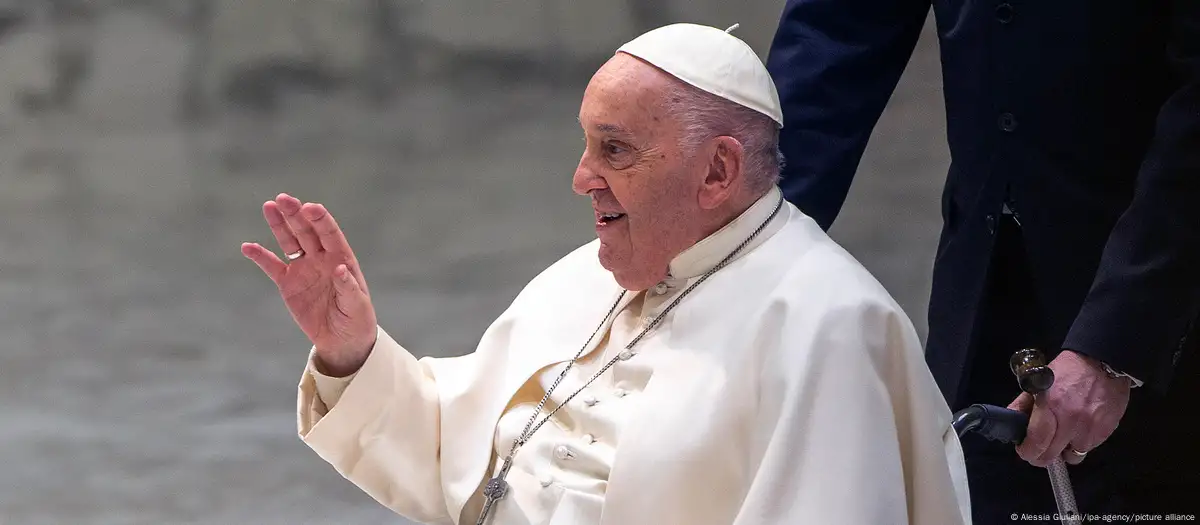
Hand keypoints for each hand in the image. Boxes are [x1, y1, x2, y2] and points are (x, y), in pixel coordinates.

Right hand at [242, 193, 377, 376]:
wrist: (342, 339)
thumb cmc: (356, 319)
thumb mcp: (357, 305)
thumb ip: (348, 287)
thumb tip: (339, 269)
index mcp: (341, 259)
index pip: (330, 234)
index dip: (320, 219)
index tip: (310, 207)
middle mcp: (321, 258)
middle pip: (307, 231)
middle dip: (295, 215)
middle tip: (283, 199)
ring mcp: (304, 268)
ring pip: (289, 241)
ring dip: (279, 225)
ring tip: (268, 206)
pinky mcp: (288, 283)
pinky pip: (272, 266)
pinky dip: (260, 256)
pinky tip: (247, 247)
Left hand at [1007, 350, 1130, 466]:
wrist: (1103, 361)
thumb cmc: (1068, 370)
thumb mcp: (1039, 383)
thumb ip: (1024, 405)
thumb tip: (1012, 423)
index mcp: (1051, 407)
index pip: (1037, 443)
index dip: (1027, 452)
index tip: (1024, 450)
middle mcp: (1071, 421)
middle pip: (1052, 456)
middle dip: (1042, 456)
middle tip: (1039, 448)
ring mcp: (1090, 428)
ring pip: (1073, 456)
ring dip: (1065, 450)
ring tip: (1063, 436)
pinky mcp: (1106, 431)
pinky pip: (1089, 448)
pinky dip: (1081, 443)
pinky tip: (1079, 429)